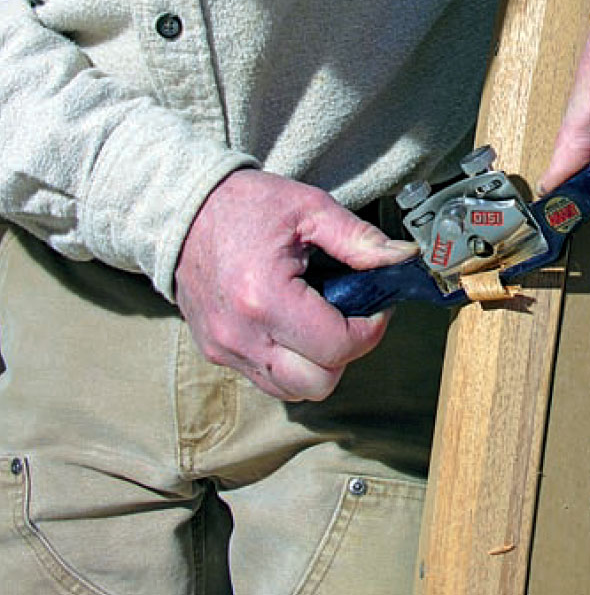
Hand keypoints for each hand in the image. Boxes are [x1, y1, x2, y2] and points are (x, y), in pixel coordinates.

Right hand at [174, 169, 416, 400]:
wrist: (183, 208)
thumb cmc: (246, 204)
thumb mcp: (310, 208)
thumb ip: (359, 239)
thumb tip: (402, 258)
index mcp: (266, 297)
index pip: (338, 347)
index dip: (371, 329)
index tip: (376, 304)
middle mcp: (242, 334)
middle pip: (318, 383)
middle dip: (346, 352)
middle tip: (351, 316)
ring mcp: (225, 348)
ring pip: (292, 390)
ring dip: (318, 364)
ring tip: (322, 321)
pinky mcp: (215, 352)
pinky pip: (266, 379)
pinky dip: (289, 363)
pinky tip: (294, 326)